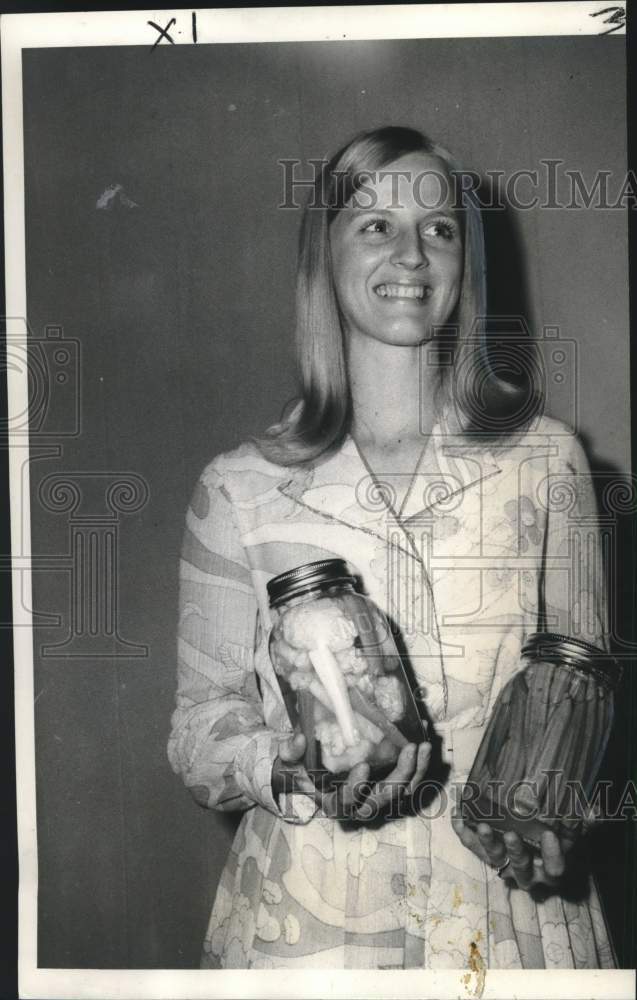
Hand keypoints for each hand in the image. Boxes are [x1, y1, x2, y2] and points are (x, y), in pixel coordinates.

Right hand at [272, 733, 431, 821]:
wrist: (308, 776)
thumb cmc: (298, 770)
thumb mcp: (288, 762)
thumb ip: (290, 752)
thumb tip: (299, 739)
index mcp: (333, 804)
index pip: (346, 802)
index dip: (355, 788)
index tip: (362, 766)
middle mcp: (358, 806)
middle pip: (383, 798)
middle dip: (400, 776)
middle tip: (410, 749)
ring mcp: (375, 798)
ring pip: (401, 792)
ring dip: (416, 771)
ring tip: (424, 747)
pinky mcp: (386, 788)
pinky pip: (407, 782)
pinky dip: (417, 766)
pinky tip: (423, 746)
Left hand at [451, 813, 572, 891]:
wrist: (534, 846)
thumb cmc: (555, 841)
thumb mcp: (572, 836)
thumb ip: (582, 825)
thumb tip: (592, 811)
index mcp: (550, 869)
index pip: (555, 869)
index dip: (552, 855)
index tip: (549, 835)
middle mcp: (526, 872)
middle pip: (520, 868)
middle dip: (514, 852)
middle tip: (510, 834)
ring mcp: (504, 864)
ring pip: (493, 859)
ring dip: (485, 842)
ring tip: (481, 824)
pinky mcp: (485, 853)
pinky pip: (471, 846)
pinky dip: (463, 831)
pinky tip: (459, 814)